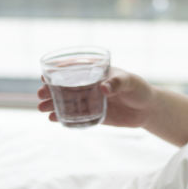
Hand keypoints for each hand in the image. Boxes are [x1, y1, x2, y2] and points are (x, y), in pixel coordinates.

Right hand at [37, 67, 156, 127]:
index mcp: (94, 72)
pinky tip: (53, 119)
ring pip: (66, 101)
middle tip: (40, 95)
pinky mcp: (92, 114)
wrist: (147, 109)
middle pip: (64, 86)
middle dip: (50, 90)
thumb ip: (117, 83)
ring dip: (53, 104)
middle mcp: (88, 85)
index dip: (56, 72)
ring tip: (41, 109)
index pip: (72, 69)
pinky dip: (63, 117)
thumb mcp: (129, 82)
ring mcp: (89, 100)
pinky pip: (74, 115)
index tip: (44, 76)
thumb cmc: (139, 89)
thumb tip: (103, 88)